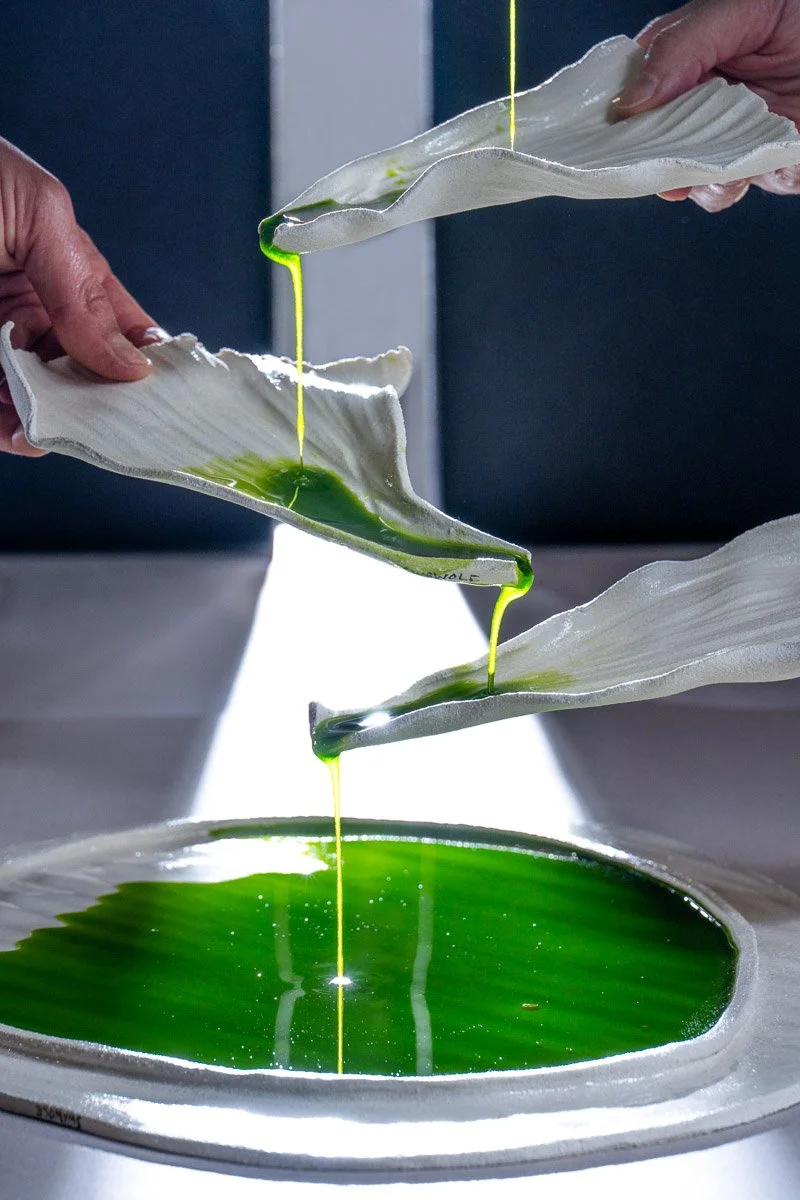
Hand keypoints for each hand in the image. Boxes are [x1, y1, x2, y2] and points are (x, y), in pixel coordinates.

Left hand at [0, 137, 163, 455]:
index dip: (147, 363)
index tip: (168, 397)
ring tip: (55, 431)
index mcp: (63, 275)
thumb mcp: (38, 214)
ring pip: (35, 403)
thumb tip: (131, 362)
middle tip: (111, 427)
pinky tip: (21, 433)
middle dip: (100, 406)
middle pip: (82, 379)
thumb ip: (83, 289)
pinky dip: (7, 429)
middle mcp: (30, 316)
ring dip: (51, 424)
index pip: (122, 331)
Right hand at [614, 0, 799, 211]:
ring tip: (732, 157)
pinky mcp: (759, 165)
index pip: (629, 99)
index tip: (616, 134)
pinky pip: (734, 190)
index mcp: (681, 64)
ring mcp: (727, 140)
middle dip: (658, 160)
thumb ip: (681, 46)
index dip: (618, 121)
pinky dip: (744, 181)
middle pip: (652, 150)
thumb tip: (629, 102)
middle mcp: (697, 107)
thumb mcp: (738, 8)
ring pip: (689, 182)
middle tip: (674, 155)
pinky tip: (769, 155)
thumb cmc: (797, 12)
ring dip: (703, 178)